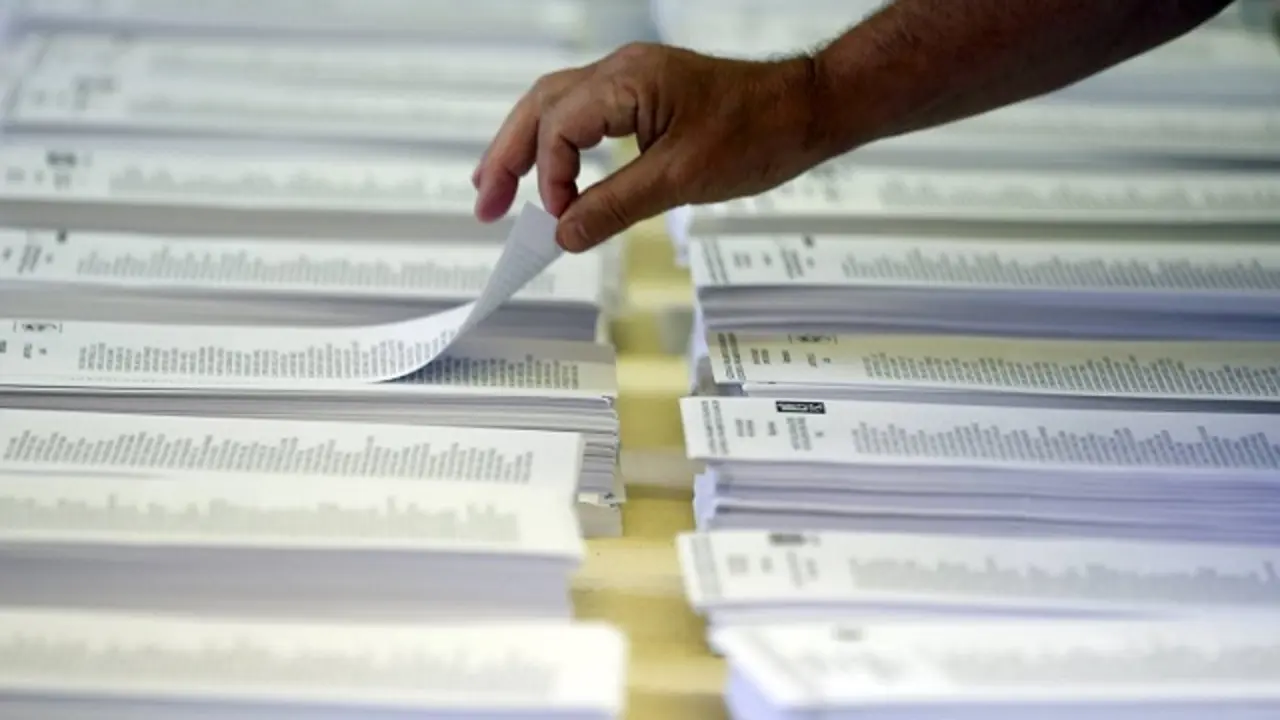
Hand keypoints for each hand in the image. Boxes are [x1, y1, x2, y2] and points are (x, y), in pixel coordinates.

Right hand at [472, 43, 827, 251]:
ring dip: (525, 147)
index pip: (558, 127)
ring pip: (556, 107)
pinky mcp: (644, 94)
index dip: (550, 177)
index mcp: (627, 81)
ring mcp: (632, 79)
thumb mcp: (681, 180)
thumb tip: (564, 235)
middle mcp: (622, 70)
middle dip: (506, 156)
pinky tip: (552, 173)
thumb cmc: (759, 132)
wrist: (807, 110)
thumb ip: (616, 207)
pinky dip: (560, 145)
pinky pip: (585, 114)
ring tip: (497, 187)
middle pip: (540, 107)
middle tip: (484, 204)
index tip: (559, 219)